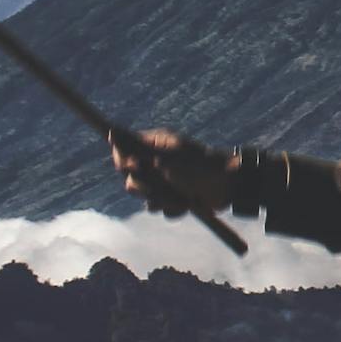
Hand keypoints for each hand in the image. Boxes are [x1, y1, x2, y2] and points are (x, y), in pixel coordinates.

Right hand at [111, 127, 237, 217]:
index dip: (123, 160)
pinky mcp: (172, 197)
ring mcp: (163, 180)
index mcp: (154, 145)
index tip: (133, 167)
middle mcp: (155, 162)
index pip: (124, 150)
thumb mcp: (168, 157)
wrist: (229, 186)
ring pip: (144, 196)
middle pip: (130, 177)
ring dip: (161, 200)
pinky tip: (187, 204)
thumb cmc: (200, 165)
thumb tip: (111, 132)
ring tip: (181, 197)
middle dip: (145, 186)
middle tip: (162, 185)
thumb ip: (139, 150)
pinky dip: (171, 209)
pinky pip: (159, 208)